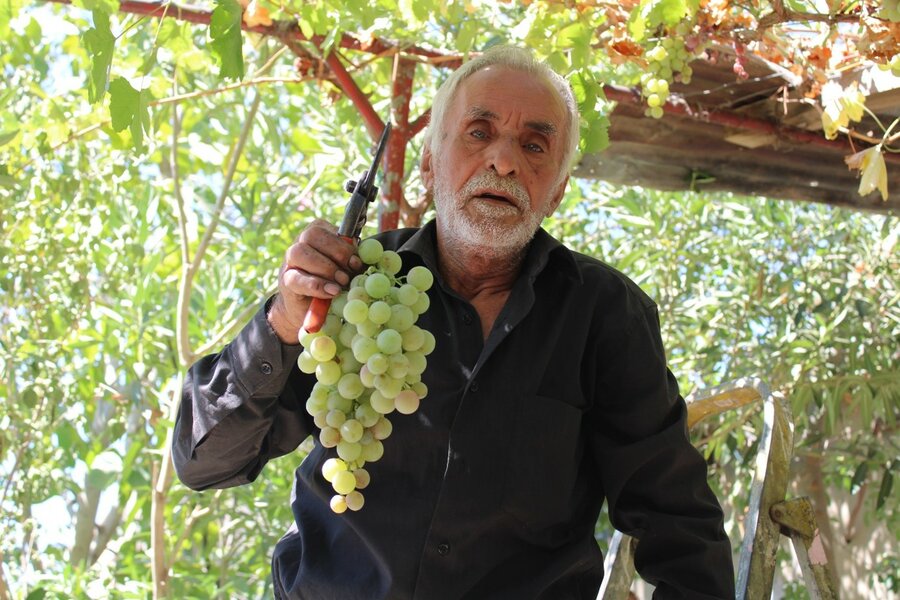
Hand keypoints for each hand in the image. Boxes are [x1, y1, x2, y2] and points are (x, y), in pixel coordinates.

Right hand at [268, 219, 362, 343]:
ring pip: (300, 253)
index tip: (356, 262)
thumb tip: (368, 256)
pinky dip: (317, 285)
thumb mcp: (345, 268)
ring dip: (325, 268)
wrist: (308, 307)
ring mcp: (290, 262)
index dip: (343, 244)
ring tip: (341, 284)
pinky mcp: (286, 281)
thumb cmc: (331, 282)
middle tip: (349, 273)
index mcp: (317, 234)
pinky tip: (331, 292)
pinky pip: (297, 278)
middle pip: (311, 235)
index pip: (326, 228)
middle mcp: (300, 243)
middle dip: (335, 253)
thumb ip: (352, 259)